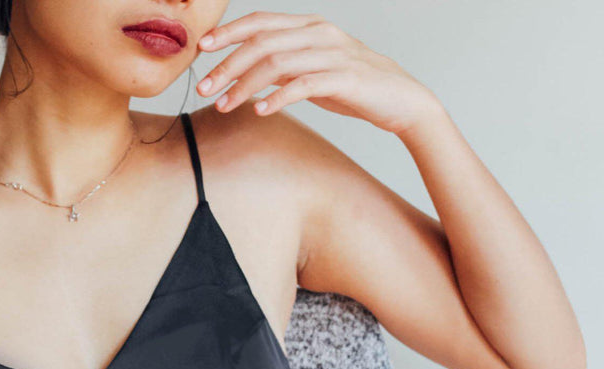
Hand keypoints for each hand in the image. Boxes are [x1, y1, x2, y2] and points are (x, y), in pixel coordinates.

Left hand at [196, 11, 440, 136]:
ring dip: (244, 85)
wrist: (402, 100)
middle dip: (227, 64)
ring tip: (224, 105)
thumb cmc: (355, 87)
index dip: (229, 33)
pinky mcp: (344, 78)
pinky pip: (303, 85)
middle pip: (262, 42)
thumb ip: (286, 66)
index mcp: (310, 27)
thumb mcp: (314, 70)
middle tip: (203, 87)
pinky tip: (260, 111)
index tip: (202, 49)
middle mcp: (319, 33)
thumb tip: (250, 75)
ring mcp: (332, 54)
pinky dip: (277, 97)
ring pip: (277, 62)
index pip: (261, 22)